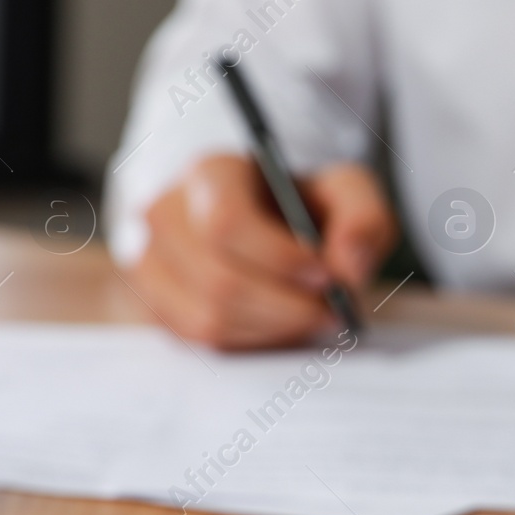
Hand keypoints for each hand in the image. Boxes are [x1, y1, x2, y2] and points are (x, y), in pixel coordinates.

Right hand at [129, 155, 396, 348]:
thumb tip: (348, 267)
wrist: (271, 222)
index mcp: (210, 174)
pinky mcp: (154, 302)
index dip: (281, 260)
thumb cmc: (305, 207)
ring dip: (273, 327)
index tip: (328, 276)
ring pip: (208, 317)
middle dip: (287, 306)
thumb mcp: (349, 194)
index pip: (227, 223)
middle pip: (219, 280)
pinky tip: (279, 323)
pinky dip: (251, 340)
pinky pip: (201, 339)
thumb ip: (363, 218)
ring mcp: (150, 261)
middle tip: (332, 310)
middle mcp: (166, 213)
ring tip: (310, 315)